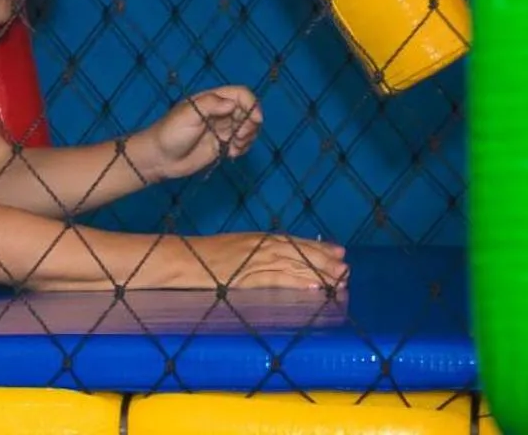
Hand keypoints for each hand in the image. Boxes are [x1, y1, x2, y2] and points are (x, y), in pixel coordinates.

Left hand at [132, 85, 262, 180]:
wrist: (159, 158)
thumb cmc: (170, 133)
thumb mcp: (187, 115)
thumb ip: (210, 105)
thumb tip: (232, 104)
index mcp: (212, 99)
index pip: (240, 94)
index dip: (252, 105)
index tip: (255, 120)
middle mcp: (220, 112)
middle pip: (248, 111)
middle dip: (251, 124)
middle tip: (240, 137)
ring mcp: (222, 129)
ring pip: (248, 128)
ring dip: (248, 138)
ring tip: (234, 147)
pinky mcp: (222, 145)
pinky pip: (242, 143)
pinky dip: (243, 148)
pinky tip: (231, 153)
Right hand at [185, 231, 348, 290]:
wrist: (180, 258)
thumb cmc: (202, 256)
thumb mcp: (232, 250)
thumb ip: (254, 254)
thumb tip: (277, 263)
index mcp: (256, 239)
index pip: (293, 242)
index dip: (317, 247)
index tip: (339, 252)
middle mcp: (259, 247)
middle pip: (298, 253)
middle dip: (324, 261)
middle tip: (347, 268)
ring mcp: (253, 262)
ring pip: (292, 266)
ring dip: (317, 273)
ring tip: (339, 279)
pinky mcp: (246, 278)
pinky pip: (277, 280)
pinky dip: (296, 283)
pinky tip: (313, 288)